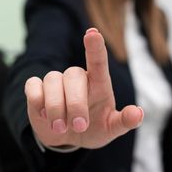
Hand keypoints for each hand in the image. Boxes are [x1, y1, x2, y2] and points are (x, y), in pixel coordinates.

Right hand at [24, 28, 143, 148]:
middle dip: (76, 104)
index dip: (95, 46)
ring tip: (62, 128)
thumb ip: (124, 121)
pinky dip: (37, 102)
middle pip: (74, 77)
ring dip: (56, 108)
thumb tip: (138, 114)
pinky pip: (33, 86)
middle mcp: (77, 78)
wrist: (66, 139)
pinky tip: (43, 116)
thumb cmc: (93, 128)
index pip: (98, 60)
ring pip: (52, 81)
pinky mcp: (37, 89)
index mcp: (98, 83)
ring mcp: (56, 82)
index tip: (93, 33)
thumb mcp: (111, 128)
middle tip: (80, 126)